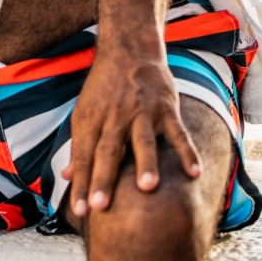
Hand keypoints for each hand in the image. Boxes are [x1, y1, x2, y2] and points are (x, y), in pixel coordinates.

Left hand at [67, 46, 200, 218]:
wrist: (129, 49)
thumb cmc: (104, 88)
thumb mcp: (85, 111)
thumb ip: (79, 145)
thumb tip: (67, 176)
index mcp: (91, 118)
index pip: (83, 155)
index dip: (81, 183)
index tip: (80, 211)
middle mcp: (115, 115)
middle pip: (108, 150)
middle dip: (104, 178)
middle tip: (100, 206)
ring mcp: (141, 111)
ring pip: (143, 140)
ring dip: (144, 163)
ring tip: (146, 188)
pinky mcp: (166, 107)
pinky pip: (177, 132)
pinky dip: (187, 151)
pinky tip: (195, 172)